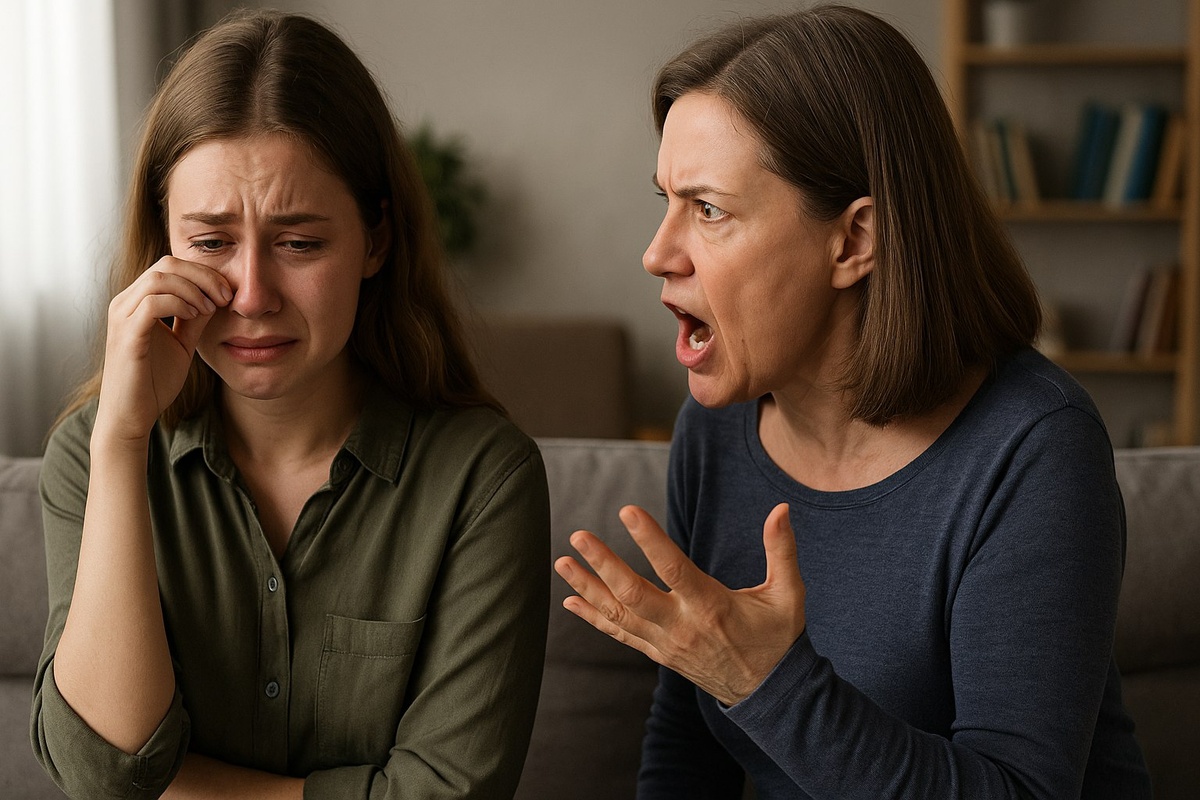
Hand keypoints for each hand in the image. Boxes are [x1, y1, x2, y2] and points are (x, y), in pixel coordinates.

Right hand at [96, 256, 231, 441]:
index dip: (203, 273)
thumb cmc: (153, 382)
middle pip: (166, 264)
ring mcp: (122, 317)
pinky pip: (152, 303)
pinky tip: (196, 316)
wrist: (131, 415)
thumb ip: (195, 319)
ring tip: (210, 309)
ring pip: (159, 278)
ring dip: (193, 289)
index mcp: (136, 301)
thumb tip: (217, 297)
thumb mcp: (182, 344)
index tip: (227, 293)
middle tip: (226, 296)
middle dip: (203, 276)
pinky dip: (180, 304)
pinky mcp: (126, 335)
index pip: (170, 265)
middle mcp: (124, 303)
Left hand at [555, 503, 805, 705]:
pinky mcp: (659, 654)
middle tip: (578, 536)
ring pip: (618, 615)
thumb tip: (782, 508)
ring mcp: (666, 644)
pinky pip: (620, 634)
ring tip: (562, 562)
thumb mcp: (788, 594)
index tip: (627, 511)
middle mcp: (682, 626)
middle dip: (603, 564)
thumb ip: (781, 550)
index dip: (649, 540)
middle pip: (632, 595)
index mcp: (711, 606)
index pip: (673, 569)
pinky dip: (594, 618)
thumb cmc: (778, 638)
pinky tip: (571, 600)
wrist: (770, 695)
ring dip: (587, 588)